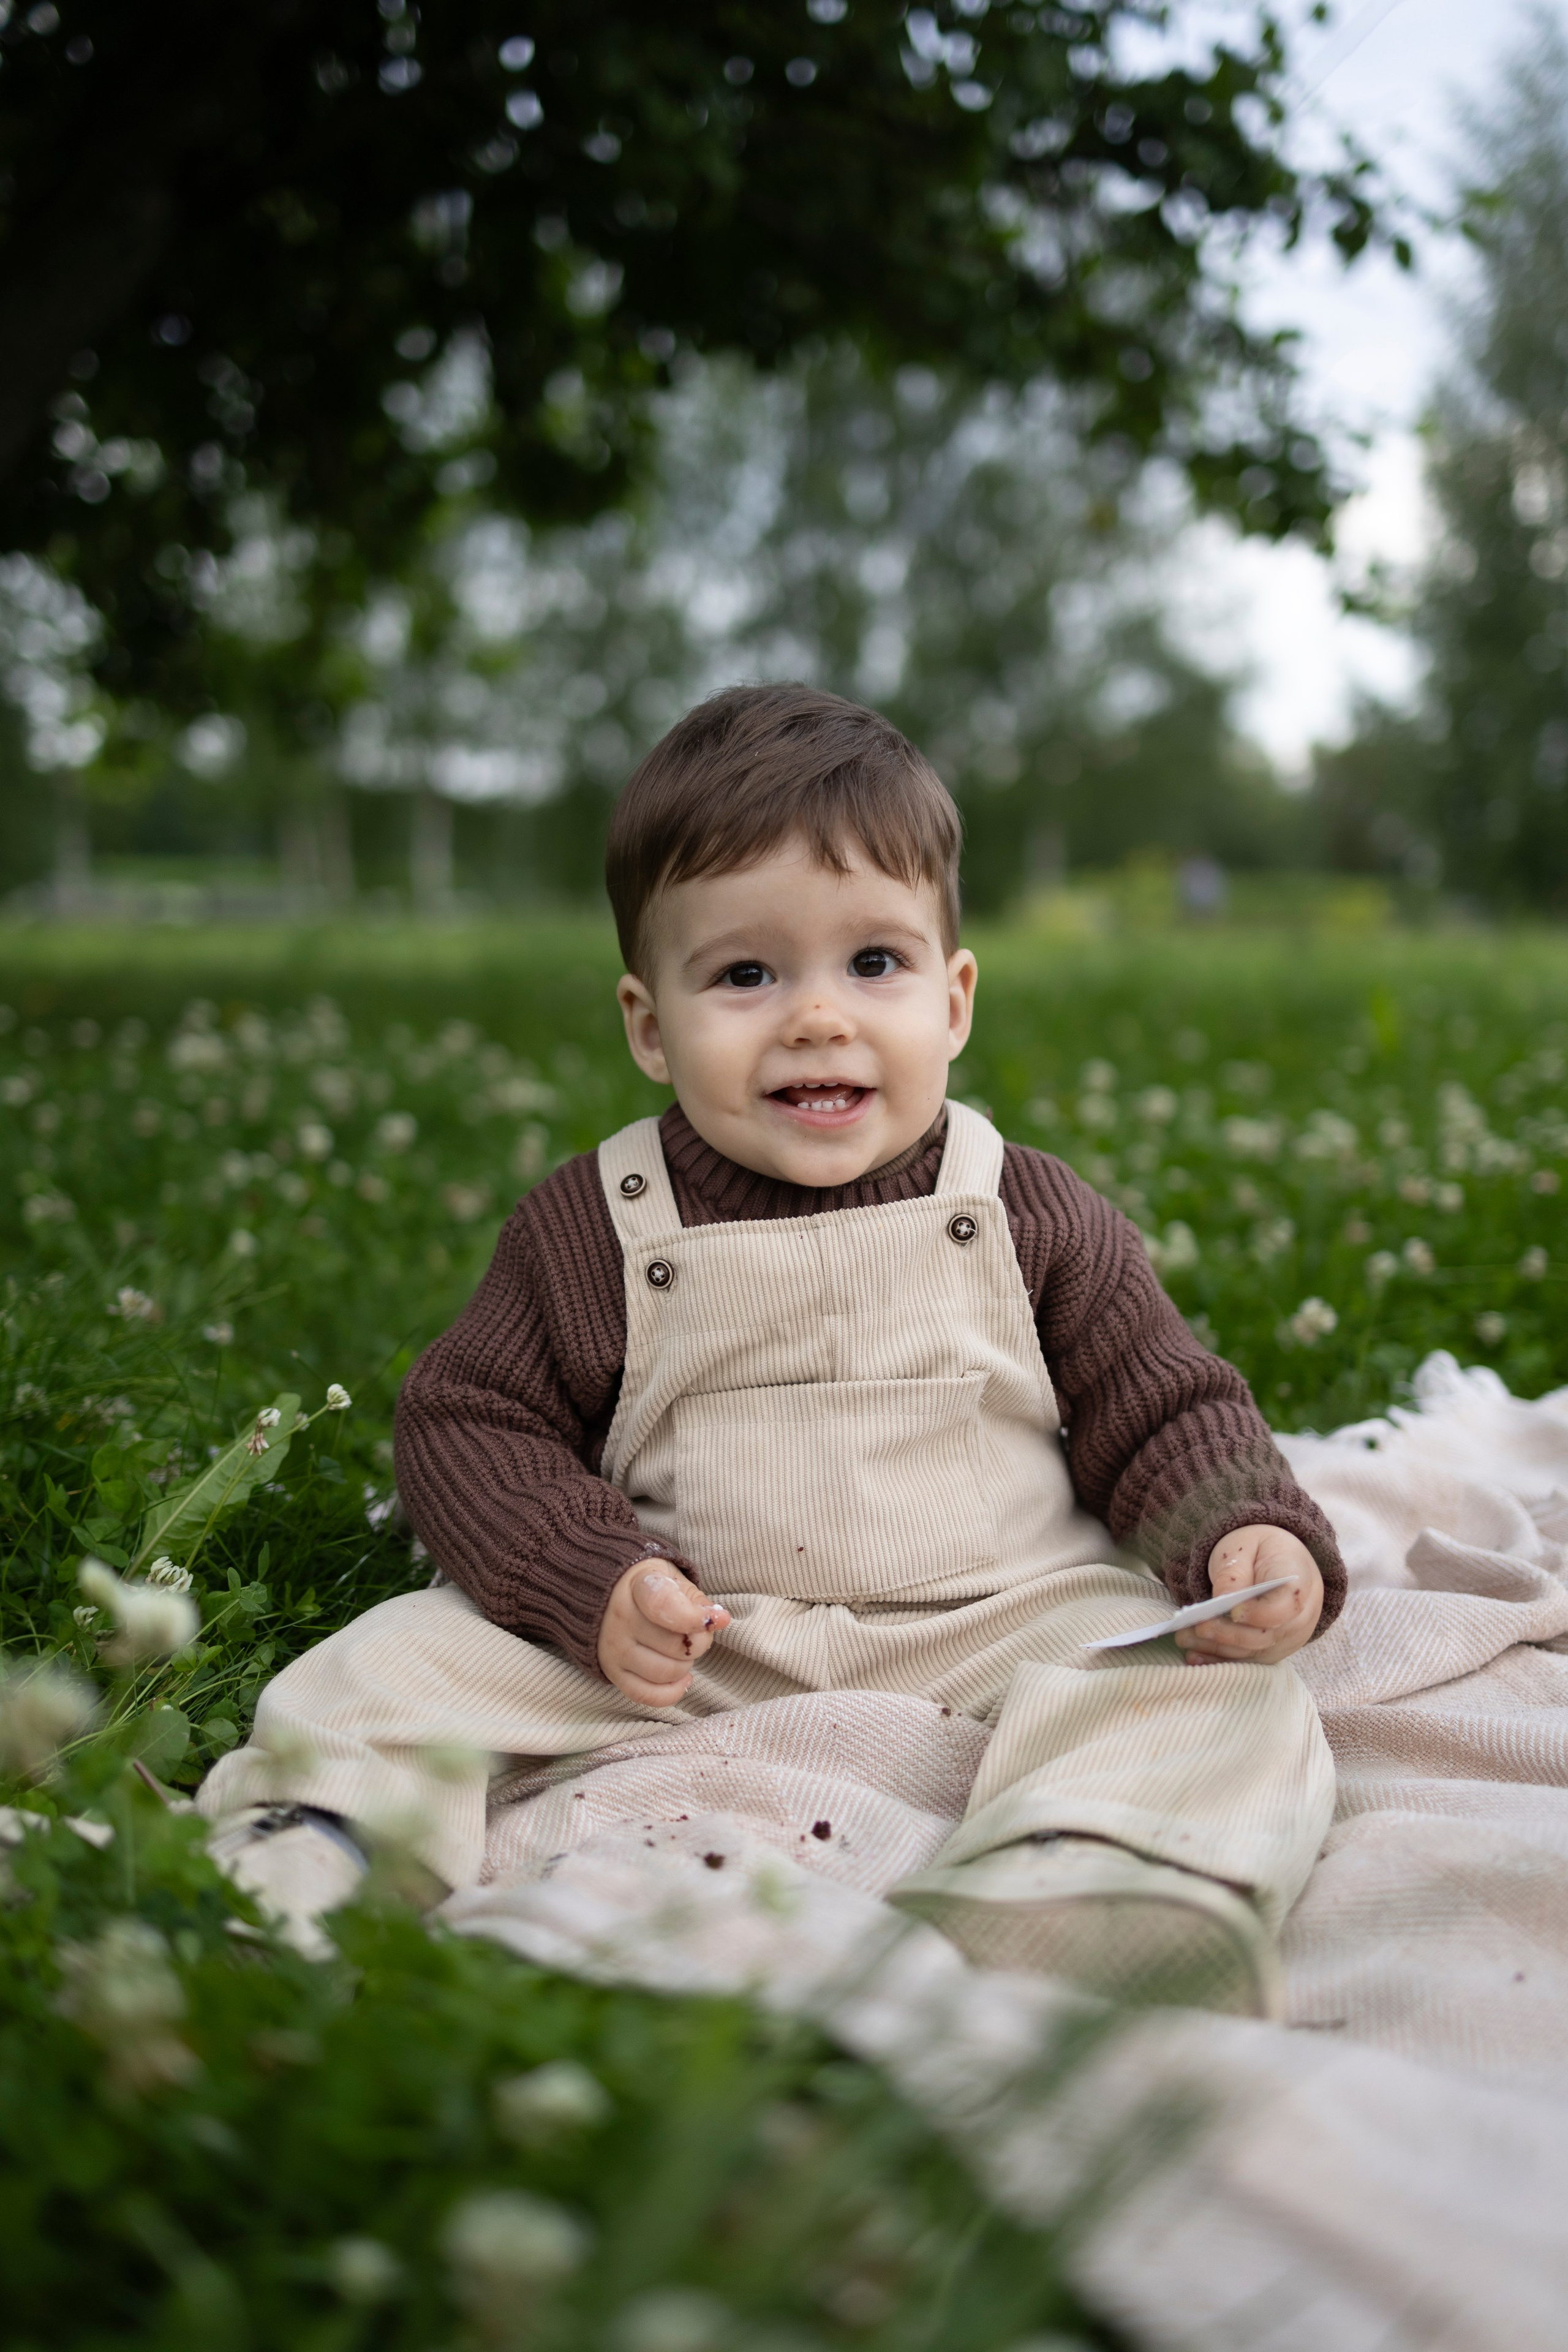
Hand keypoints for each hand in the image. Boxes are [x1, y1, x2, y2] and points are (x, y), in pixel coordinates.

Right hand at [597, 1560, 730, 1705]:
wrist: (607, 1595)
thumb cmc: (650, 1587)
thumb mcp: (674, 1579)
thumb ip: (697, 1600)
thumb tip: (720, 1620)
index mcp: (638, 1586)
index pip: (663, 1606)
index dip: (695, 1618)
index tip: (716, 1619)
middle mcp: (620, 1618)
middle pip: (675, 1646)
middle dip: (698, 1643)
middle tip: (695, 1634)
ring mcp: (613, 1648)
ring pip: (665, 1673)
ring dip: (685, 1666)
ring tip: (683, 1651)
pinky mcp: (612, 1671)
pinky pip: (646, 1695)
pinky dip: (672, 1692)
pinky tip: (682, 1678)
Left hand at [1176, 1525, 1322, 1666]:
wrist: (1280, 1562)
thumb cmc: (1261, 1551)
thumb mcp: (1244, 1547)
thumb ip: (1234, 1571)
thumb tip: (1222, 1597)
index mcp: (1300, 1582)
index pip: (1286, 1606)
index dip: (1261, 1613)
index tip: (1233, 1610)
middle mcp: (1301, 1616)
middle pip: (1266, 1635)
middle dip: (1228, 1634)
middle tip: (1197, 1627)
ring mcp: (1289, 1638)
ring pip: (1253, 1652)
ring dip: (1217, 1649)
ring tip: (1184, 1639)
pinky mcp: (1273, 1650)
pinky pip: (1247, 1661)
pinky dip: (1220, 1660)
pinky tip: (1194, 1656)